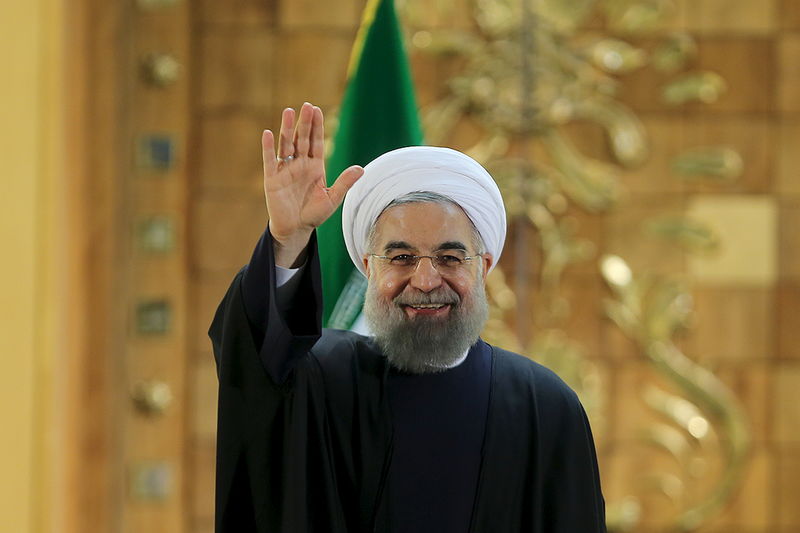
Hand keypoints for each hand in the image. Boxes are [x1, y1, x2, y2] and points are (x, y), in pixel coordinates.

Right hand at [262, 102, 363, 266]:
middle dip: (305, 123)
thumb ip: (344, 182)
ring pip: (286, 145)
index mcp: (315, 166)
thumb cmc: (314, 214)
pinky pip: (270, 160)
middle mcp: (300, 164)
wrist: (296, 229)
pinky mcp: (272, 178)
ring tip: (288, 112)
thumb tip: (361, 169)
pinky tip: (268, 133)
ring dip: (287, 129)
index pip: (316, 142)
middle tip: (307, 105)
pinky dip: (268, 147)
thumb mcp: (332, 198)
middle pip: (302, 139)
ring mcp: (285, 170)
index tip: (317, 110)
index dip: (317, 127)